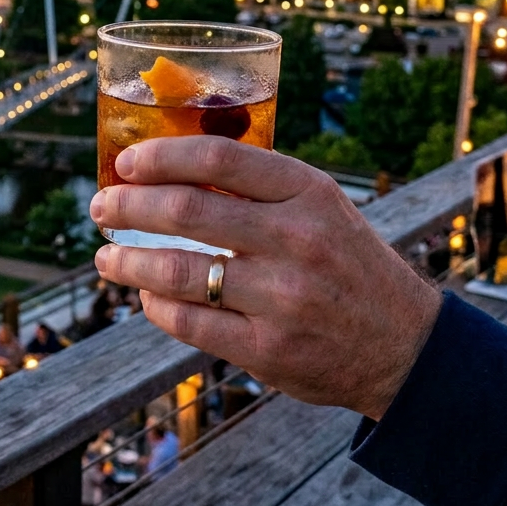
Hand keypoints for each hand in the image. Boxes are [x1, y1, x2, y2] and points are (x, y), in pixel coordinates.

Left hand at [90, 137, 440, 420]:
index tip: (125, 163)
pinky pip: (189, 322)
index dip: (160, 155)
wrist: (405, 345)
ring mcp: (283, 298)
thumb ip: (257, 187)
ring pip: (176, 270)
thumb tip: (167, 172)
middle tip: (101, 207)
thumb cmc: (346, 262)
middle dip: (128, 205)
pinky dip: (155, 304)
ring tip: (106, 257)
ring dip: (128, 260)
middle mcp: (296, 239)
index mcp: (307, 192)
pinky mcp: (269, 350)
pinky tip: (146, 294)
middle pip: (186, 209)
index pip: (217, 156)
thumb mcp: (319, 207)